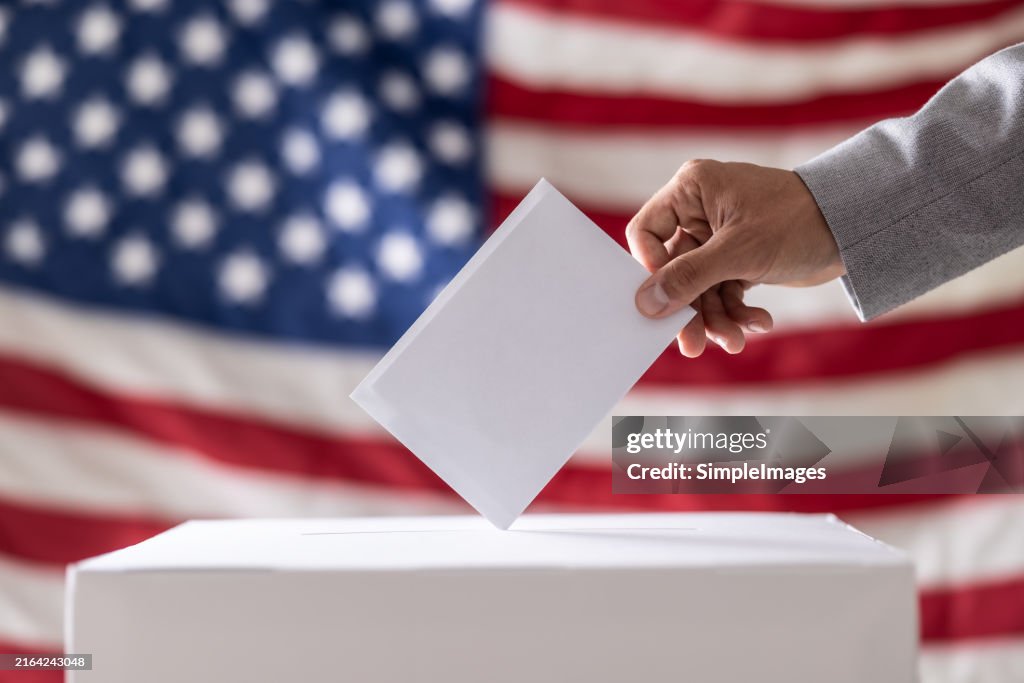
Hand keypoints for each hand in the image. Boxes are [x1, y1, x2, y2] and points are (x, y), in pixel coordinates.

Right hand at [626, 160, 844, 356]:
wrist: (855, 229)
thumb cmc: (797, 222)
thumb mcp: (737, 253)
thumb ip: (687, 278)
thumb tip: (645, 303)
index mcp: (691, 190)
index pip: (646, 233)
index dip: (651, 269)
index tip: (665, 300)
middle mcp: (700, 211)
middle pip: (674, 270)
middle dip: (690, 309)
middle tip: (693, 345)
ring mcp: (719, 237)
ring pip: (699, 287)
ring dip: (716, 318)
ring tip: (735, 340)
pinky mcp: (739, 258)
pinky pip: (723, 291)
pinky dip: (737, 311)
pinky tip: (758, 323)